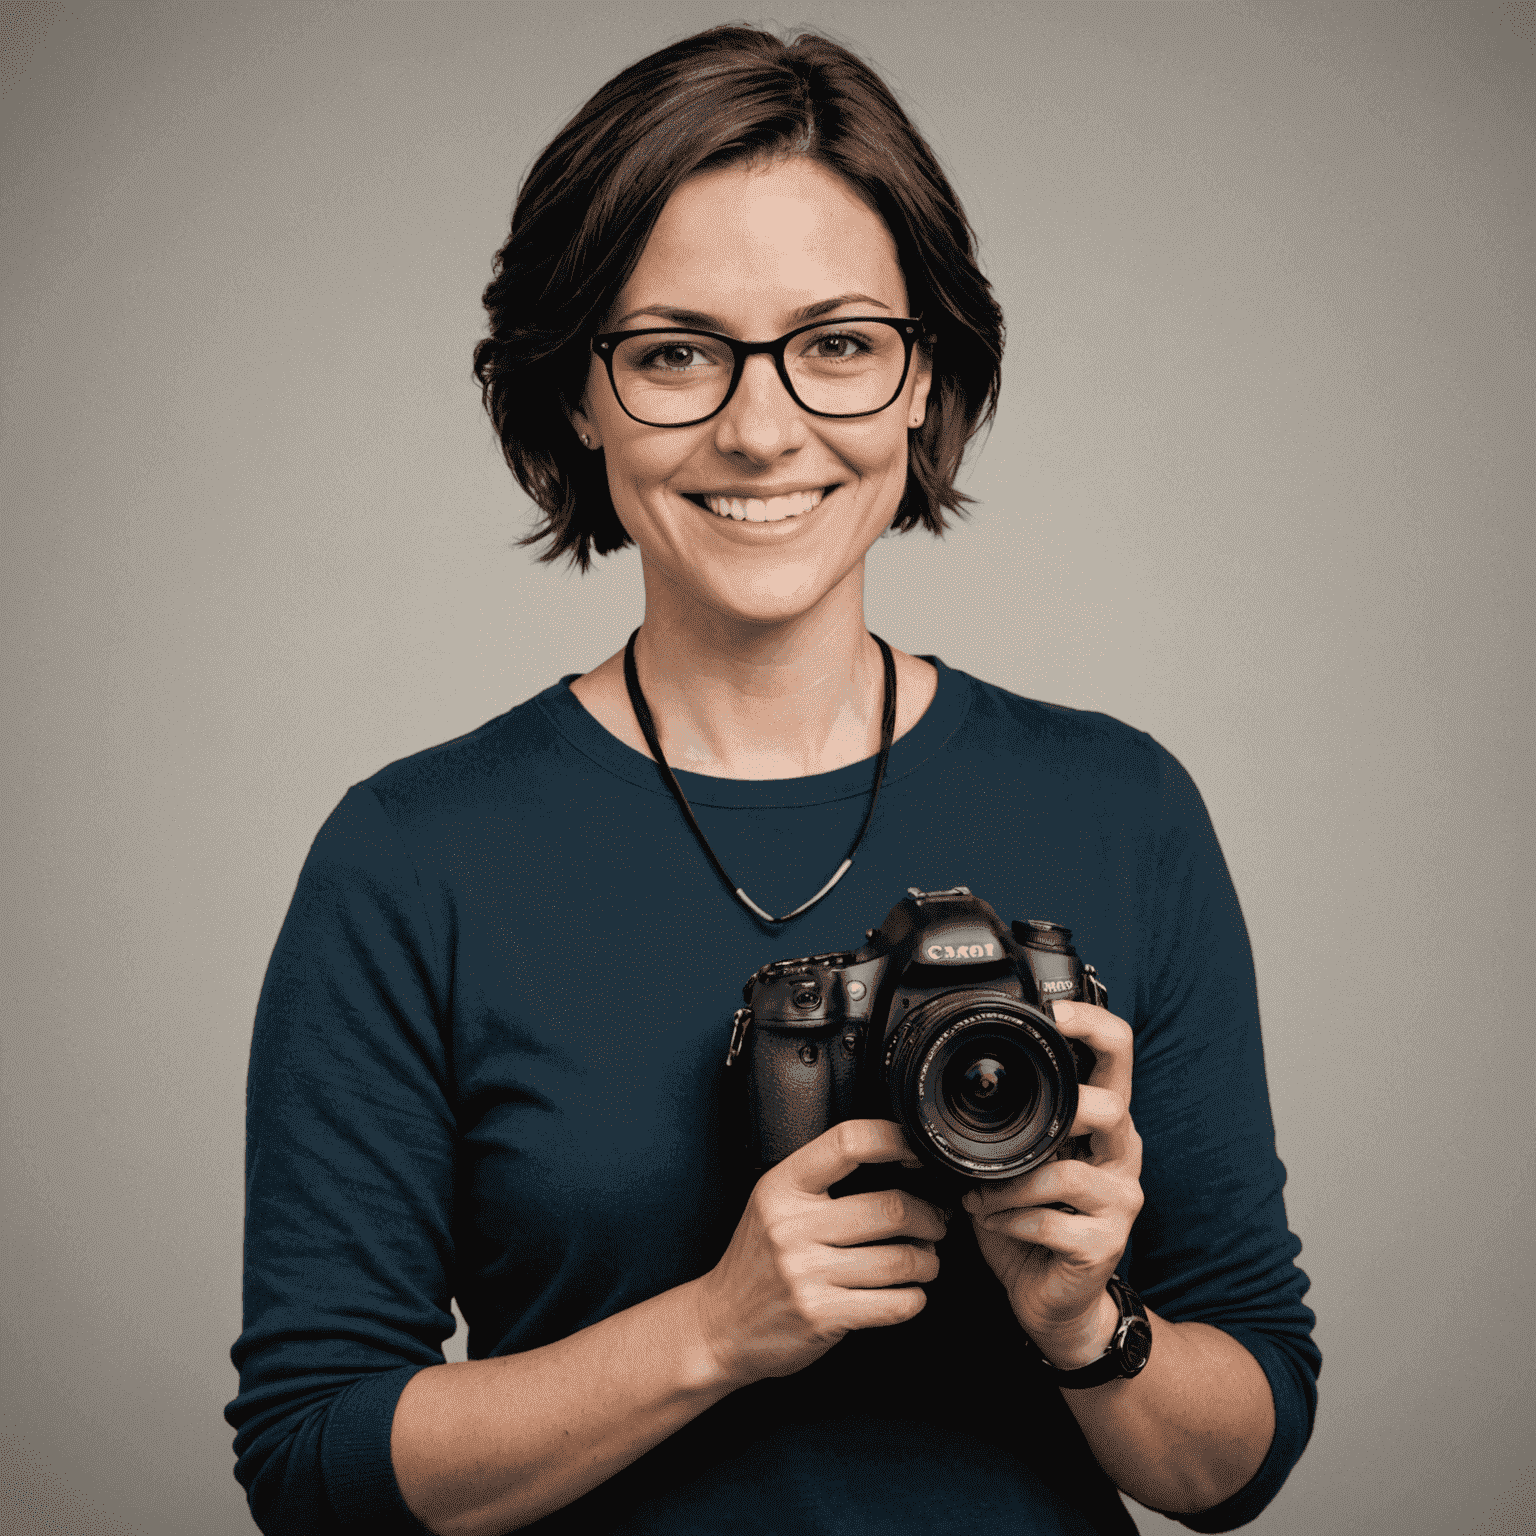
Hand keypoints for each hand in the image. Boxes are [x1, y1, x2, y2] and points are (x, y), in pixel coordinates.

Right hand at [693, 1119, 948, 1388]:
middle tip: (936, 1223)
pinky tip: (909, 1293)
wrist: (720, 1325)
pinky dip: (914, 1298)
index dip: (894, 1141)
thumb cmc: (757, 1260)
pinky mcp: (821, 1316)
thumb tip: (900, 1164)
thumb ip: (822, 1182)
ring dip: (927, 1262)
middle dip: (929, 1217)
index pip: (848, 1143)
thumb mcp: (774, 1203)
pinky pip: (893, 1304)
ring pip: (900, 1260)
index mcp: (782, 1187)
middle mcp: (792, 1226)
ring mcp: (806, 1273)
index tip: (917, 1154)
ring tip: (926, 1261)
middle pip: (891, 1208)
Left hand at [962, 999, 1143, 1367]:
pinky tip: (992, 1222)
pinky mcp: (1105, 1242)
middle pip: (1112, 1105)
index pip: (1118, 1055)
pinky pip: (1049, 1220)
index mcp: (1102, 1121)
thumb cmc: (1028, 1224)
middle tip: (1014, 1129)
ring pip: (1063, 1172)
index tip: (1055, 1010)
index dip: (1093, 1024)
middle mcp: (1121, 1153)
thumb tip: (941, 1088)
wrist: (1053, 1302)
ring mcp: (1120, 1199)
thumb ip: (1003, 1125)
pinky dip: (1008, 1219)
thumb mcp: (1014, 1162)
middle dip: (1058, 1111)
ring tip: (980, 1195)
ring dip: (1008, 1185)